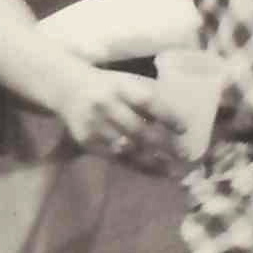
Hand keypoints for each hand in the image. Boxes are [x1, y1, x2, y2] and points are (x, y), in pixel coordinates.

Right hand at [56, 67, 187, 173]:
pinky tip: (153, 171)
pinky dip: (136, 165)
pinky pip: (114, 157)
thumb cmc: (109, 85)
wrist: (68, 87)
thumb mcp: (128, 81)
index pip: (147, 102)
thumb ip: (148, 97)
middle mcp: (106, 105)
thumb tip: (177, 120)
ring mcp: (94, 124)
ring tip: (173, 171)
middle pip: (137, 128)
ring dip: (152, 161)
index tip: (184, 129)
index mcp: (120, 86)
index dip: (166, 116)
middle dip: (163, 144)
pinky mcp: (87, 140)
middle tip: (185, 155)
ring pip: (127, 148)